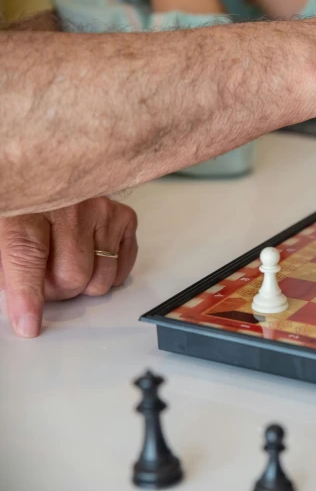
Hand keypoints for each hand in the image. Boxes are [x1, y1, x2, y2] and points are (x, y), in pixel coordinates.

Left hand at [0, 197, 137, 337]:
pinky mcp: (123, 216)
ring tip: (67, 265)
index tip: (28, 323)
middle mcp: (71, 204)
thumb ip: (6, 263)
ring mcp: (102, 210)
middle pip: (72, 275)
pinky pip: (122, 268)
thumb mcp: (4, 228)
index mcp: (29, 205)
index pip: (27, 254)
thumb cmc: (28, 205)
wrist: (50, 174)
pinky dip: (107, 273)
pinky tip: (90, 258)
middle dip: (57, 291)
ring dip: (84, 284)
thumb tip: (18, 303)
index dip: (28, 293)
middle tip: (44, 282)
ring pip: (101, 277)